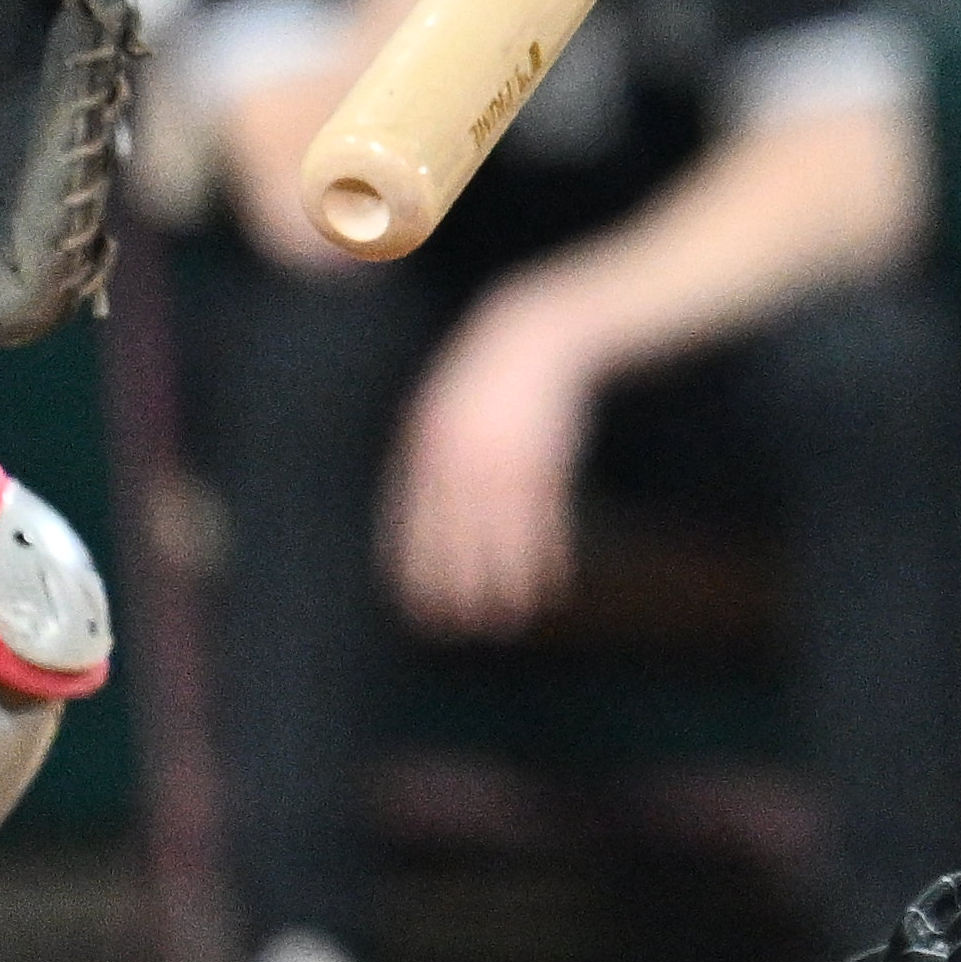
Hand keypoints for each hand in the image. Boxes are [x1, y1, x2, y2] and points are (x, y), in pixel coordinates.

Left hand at [384, 287, 609, 636]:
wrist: (535, 335)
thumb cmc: (485, 381)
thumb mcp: (441, 411)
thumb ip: (426, 460)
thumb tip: (415, 517)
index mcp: (426, 441)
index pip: (411, 517)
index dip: (414, 566)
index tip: (415, 607)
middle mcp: (461, 452)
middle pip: (455, 532)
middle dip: (455, 583)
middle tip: (456, 626)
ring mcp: (505, 453)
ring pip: (502, 530)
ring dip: (504, 578)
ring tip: (506, 619)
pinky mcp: (545, 454)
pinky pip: (543, 515)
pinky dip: (544, 551)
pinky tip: (548, 580)